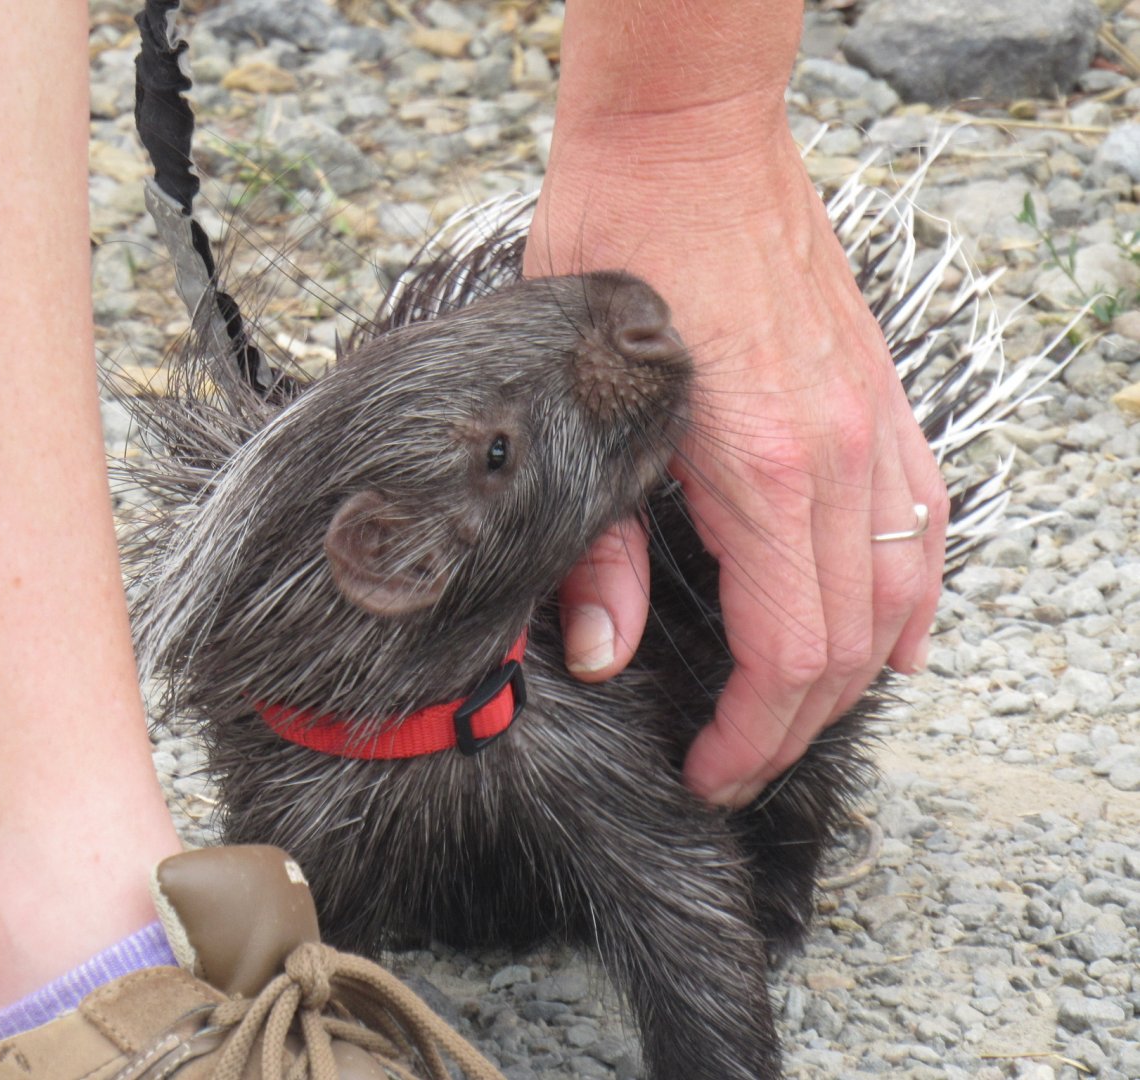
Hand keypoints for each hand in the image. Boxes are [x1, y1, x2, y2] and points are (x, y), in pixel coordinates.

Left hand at [530, 104, 946, 807]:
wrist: (685, 143)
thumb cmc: (618, 252)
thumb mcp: (577, 405)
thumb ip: (594, 545)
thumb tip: (603, 653)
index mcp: (759, 472)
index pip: (788, 658)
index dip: (750, 740)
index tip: (707, 771)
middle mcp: (836, 458)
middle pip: (849, 644)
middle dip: (794, 727)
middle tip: (735, 762)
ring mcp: (871, 424)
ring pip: (899, 594)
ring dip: (855, 676)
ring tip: (798, 721)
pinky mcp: (878, 395)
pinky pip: (923, 523)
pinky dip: (912, 597)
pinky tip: (894, 637)